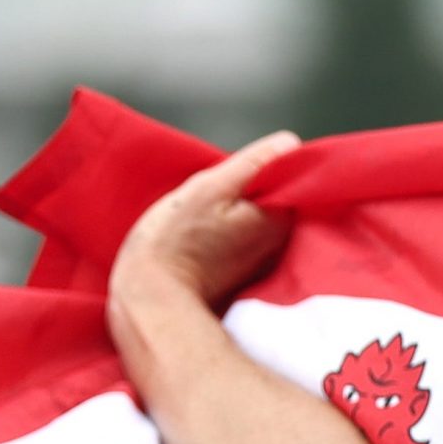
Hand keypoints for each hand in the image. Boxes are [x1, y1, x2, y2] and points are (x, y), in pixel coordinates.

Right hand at [108, 131, 300, 321]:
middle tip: (213, 196)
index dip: (264, 169)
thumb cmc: (176, 240)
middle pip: (272, 203)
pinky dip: (228, 233)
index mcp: (279, 221)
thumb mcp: (211, 188)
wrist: (152, 299)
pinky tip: (205, 235)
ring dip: (236, 212)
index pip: (289, 183)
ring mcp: (260, 265)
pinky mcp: (239, 277)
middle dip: (249, 191)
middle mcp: (279, 247)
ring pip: (255, 222)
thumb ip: (254, 164)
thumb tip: (290, 144)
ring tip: (205, 217)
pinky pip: (241, 242)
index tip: (234, 173)